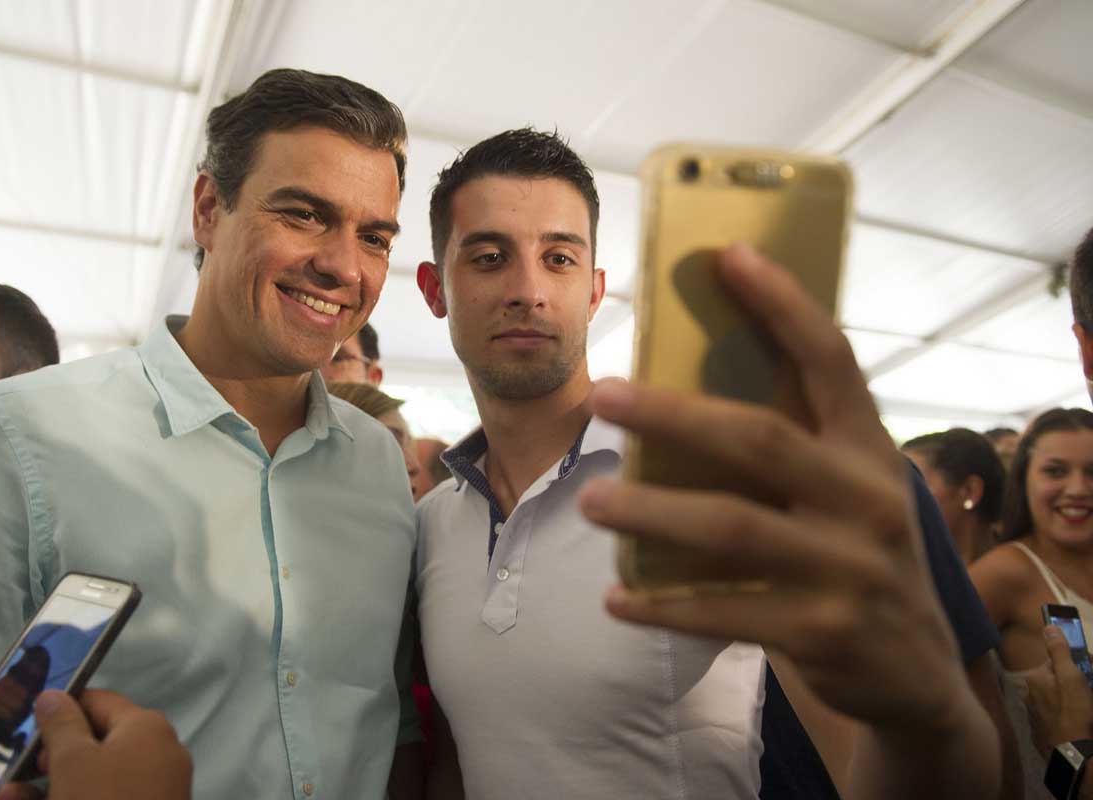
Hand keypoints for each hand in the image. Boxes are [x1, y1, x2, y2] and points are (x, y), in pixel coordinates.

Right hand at [0, 689, 191, 799]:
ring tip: (11, 797)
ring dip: (51, 786)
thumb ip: (60, 724)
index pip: (99, 701)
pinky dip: (72, 799)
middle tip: (18, 770)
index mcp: (146, 727)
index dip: (60, 708)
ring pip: (94, 778)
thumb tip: (53, 694)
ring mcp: (155, 789)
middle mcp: (157, 752)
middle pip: (95, 742)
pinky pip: (105, 799)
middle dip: (51, 755)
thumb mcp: (73, 761)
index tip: (24, 724)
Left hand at [579, 243, 968, 732]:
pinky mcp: (825, 631)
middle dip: (673, 414)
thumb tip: (683, 388)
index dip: (782, 304)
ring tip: (589, 500)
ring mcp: (851, 569)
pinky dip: (664, 605)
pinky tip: (616, 598)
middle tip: (602, 396)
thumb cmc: (857, 558)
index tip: (728, 256)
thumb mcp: (850, 492)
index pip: (829, 360)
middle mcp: (868, 499)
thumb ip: (797, 446)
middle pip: (759, 439)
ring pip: (731, 526)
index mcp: (870, 450)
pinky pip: (726, 612)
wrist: (916, 675)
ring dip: (650, 512)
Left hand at [1025, 625, 1092, 755]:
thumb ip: (1059, 652)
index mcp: (1034, 680)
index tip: (1087, 672)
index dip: (1075, 666)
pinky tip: (1078, 723)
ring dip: (1071, 702)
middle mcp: (1029, 696)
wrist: (1073, 755)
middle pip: (1056, 683)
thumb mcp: (1071, 677)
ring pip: (1056, 701)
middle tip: (1087, 694)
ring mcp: (1034, 716)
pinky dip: (1067, 718)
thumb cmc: (1074, 713)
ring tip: (1085, 710)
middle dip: (1073, 685)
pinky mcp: (1042, 734)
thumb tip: (1049, 627)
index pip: (1056, 664)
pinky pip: (1056, 719)